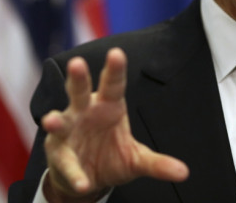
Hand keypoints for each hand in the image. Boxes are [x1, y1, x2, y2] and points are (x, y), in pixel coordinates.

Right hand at [41, 48, 189, 201]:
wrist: (86, 179)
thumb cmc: (110, 156)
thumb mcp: (136, 160)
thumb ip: (157, 164)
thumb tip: (184, 173)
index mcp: (108, 105)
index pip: (113, 84)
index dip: (115, 69)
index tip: (117, 53)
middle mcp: (84, 111)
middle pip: (79, 91)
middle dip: (78, 78)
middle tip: (77, 63)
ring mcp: (67, 129)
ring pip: (60, 120)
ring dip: (54, 120)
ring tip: (51, 120)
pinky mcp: (57, 152)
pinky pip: (65, 161)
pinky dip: (74, 172)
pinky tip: (83, 181)